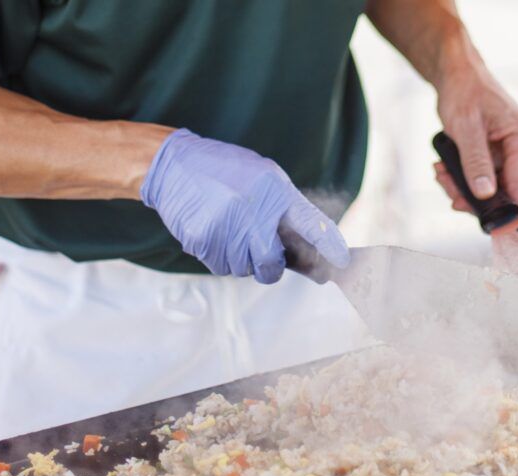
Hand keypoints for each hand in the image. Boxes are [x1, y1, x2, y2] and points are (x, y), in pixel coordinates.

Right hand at [141, 129, 349, 283]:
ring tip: (229, 230)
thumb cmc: (225, 173)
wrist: (175, 165)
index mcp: (274, 189)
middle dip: (268, 266)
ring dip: (240, 259)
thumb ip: (288, 211)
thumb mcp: (264, 178)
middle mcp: (253, 208)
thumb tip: (316, 253)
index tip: (343, 263)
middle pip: (272, 264)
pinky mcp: (203, 238)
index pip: (310, 222)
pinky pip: (219, 267)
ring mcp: (226, 225)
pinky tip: (213, 231)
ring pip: (244, 269)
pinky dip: (218, 256)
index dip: (329, 246)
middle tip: (258, 250)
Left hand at [433, 69, 517, 217]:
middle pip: (504, 191)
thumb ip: (475, 163)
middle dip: (472, 195)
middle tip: (445, 184)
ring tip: (440, 171)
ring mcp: (513, 151)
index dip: (509, 212)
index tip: (495, 230)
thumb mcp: (465, 128)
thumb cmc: (464, 92)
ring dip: (462, 186)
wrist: (458, 75)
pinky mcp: (501, 154)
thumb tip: (485, 194)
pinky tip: (446, 167)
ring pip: (490, 187)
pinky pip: (484, 177)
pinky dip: (464, 177)